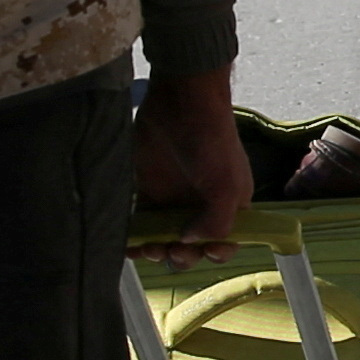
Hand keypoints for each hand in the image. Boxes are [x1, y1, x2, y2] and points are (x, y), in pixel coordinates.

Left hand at [133, 69, 249, 260]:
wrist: (180, 103)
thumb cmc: (212, 141)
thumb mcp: (226, 184)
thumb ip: (216, 222)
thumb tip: (190, 241)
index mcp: (230, 206)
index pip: (227, 242)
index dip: (216, 252)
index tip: (203, 251)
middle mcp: (203, 207)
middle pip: (193, 246)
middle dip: (183, 256)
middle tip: (171, 250)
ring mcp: (174, 200)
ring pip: (165, 239)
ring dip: (157, 251)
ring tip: (148, 248)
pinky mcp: (149, 191)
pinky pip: (142, 224)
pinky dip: (135, 239)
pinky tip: (129, 246)